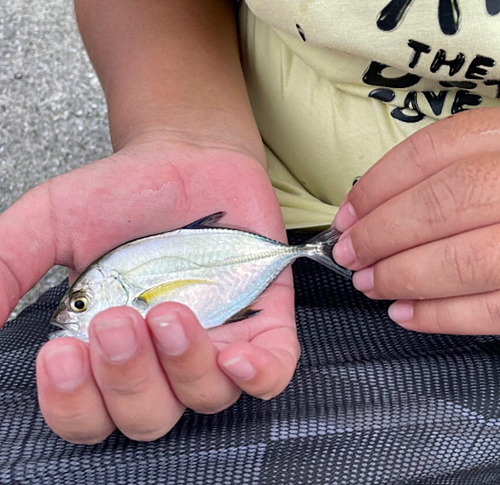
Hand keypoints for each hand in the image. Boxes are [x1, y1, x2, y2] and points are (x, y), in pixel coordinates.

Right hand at [1, 136, 298, 442]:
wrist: (188, 158)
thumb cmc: (125, 192)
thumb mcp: (53, 222)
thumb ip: (10, 265)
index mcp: (110, 348)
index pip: (89, 413)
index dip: (73, 402)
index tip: (61, 353)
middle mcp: (164, 358)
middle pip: (148, 417)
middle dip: (128, 379)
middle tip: (119, 320)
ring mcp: (217, 342)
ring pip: (206, 398)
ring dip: (183, 366)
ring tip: (167, 312)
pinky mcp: (262, 321)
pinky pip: (272, 373)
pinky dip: (259, 376)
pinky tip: (236, 355)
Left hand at [333, 108, 499, 334]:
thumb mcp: (492, 157)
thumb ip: (447, 172)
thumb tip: (367, 212)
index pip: (431, 152)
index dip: (375, 187)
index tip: (345, 216)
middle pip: (441, 205)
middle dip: (381, 236)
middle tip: (348, 257)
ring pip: (465, 261)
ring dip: (402, 278)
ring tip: (369, 286)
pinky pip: (494, 310)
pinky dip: (440, 317)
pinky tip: (404, 315)